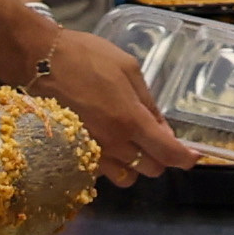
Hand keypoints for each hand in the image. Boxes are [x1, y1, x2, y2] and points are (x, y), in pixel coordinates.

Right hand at [39, 20, 196, 184]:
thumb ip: (149, 103)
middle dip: (160, 157)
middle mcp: (114, 144)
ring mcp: (93, 153)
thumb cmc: (85, 57)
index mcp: (131, 120)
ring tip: (131, 144)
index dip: (186, 158)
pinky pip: (103, 173)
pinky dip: (113, 165)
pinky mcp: (75, 155)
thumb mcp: (128, 69)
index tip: (194, 156)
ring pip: (128, 177)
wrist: (39, 61)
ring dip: (137, 165)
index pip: (168, 153)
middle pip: (151, 169)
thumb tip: (163, 129)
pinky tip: (108, 145)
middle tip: (155, 138)